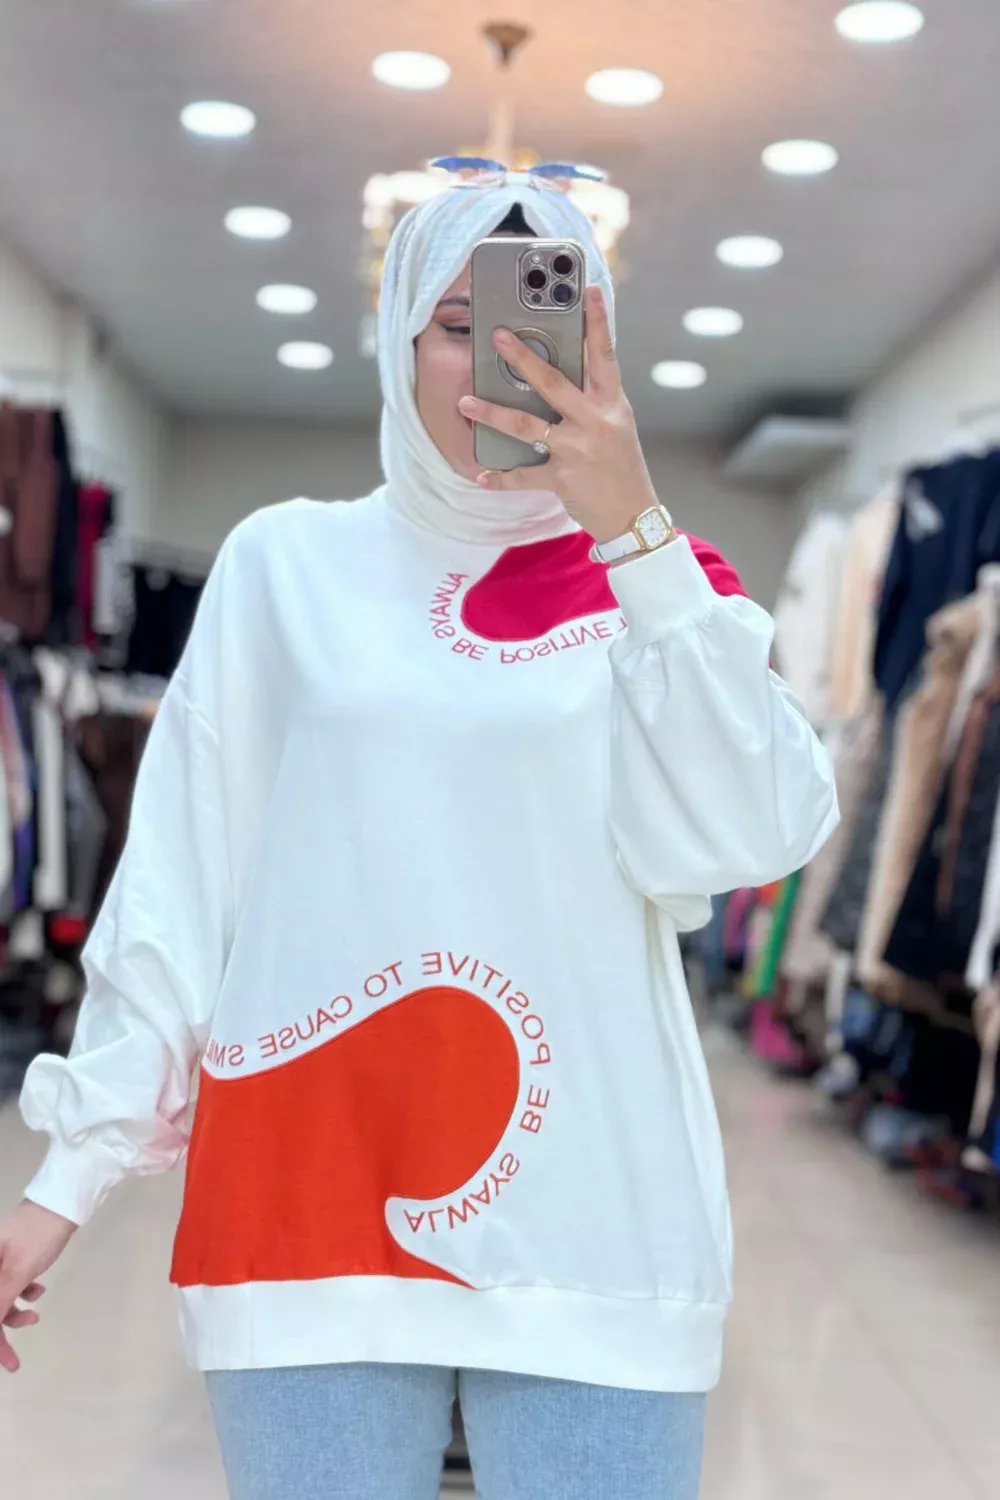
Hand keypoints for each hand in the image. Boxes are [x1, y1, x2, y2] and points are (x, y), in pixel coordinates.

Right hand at [0, 1200, 76, 1372]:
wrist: (62, 1202)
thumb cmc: (37, 1234)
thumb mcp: (16, 1272)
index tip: (7, 1363)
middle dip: (1, 1331)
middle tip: (14, 1361)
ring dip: (14, 1312)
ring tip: (35, 1313)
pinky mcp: (11, 1260)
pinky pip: (9, 1286)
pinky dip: (21, 1294)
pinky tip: (37, 1290)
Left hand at [458, 286, 659, 543]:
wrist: (633, 516)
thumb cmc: (622, 467)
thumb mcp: (617, 425)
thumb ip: (592, 400)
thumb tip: (555, 376)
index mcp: (611, 404)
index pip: (605, 355)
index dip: (597, 321)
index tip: (588, 290)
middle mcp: (594, 422)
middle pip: (553, 382)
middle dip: (522, 358)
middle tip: (497, 336)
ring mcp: (577, 450)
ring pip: (526, 426)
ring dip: (492, 413)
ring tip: (465, 403)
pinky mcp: (562, 479)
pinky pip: (523, 475)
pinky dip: (500, 478)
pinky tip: (482, 475)